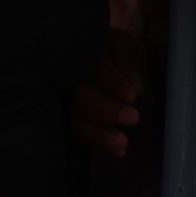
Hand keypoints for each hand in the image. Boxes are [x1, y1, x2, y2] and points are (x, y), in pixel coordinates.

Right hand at [70, 31, 141, 159]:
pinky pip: (78, 130)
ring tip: (123, 144)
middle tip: (133, 118)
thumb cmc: (108, 47)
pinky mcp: (66, 114)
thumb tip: (134, 87)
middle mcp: (65, 74)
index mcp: (81, 50)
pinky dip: (97, 142)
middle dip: (105, 110)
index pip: (94, 65)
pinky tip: (118, 152)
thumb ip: (126, 61)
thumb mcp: (120, 45)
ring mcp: (61, 96)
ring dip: (98, 134)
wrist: (89, 53)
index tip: (131, 96)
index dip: (111, 81)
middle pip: (78, 94)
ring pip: (73, 117)